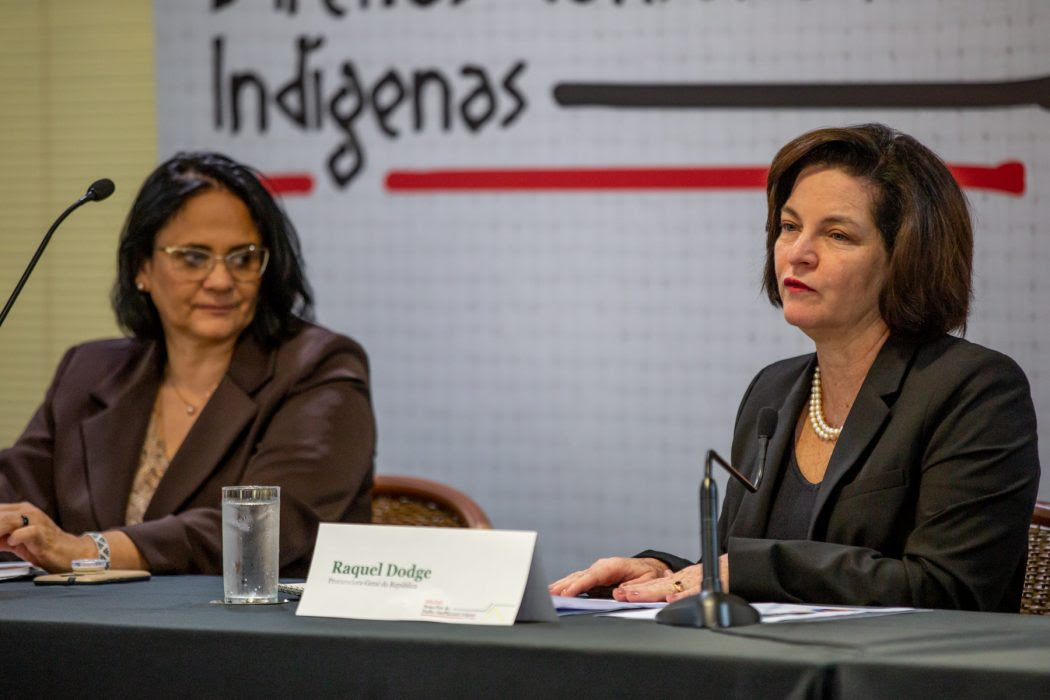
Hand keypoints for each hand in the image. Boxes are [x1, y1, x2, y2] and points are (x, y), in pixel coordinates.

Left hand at [0, 502, 95, 571]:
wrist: (72, 553)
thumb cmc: (43, 547)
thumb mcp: (16, 541)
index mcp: (19, 510)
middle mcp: (27, 512)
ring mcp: (36, 521)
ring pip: (8, 520)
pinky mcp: (44, 534)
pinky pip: (27, 532)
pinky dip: (16, 537)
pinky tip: (12, 543)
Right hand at [549, 557, 669, 597]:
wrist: (650, 568)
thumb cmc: (649, 575)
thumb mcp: (647, 582)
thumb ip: (634, 588)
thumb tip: (617, 593)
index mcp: (613, 566)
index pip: (593, 576)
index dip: (580, 585)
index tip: (568, 593)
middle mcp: (601, 567)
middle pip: (579, 577)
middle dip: (564, 586)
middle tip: (549, 595)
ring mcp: (596, 571)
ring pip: (575, 578)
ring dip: (561, 586)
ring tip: (545, 594)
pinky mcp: (593, 578)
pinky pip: (577, 581)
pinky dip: (565, 586)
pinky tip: (554, 591)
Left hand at [615, 555, 729, 602]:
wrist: (742, 566)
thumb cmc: (721, 574)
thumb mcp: (696, 579)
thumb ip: (681, 585)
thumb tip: (666, 587)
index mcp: (681, 579)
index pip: (655, 584)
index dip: (638, 589)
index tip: (621, 592)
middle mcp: (686, 579)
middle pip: (658, 585)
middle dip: (637, 591)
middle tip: (620, 594)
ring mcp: (696, 581)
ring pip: (670, 586)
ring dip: (651, 592)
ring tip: (633, 595)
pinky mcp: (710, 584)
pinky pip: (696, 591)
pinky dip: (683, 595)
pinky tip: (670, 598)